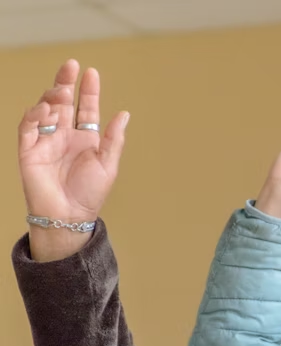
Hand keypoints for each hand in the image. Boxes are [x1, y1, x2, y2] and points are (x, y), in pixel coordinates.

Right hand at [18, 60, 128, 260]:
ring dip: (52, 97)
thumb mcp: (108, 164)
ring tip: (62, 90)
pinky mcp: (29, 150)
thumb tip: (124, 114)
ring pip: (45, 110)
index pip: (85, 109)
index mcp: (85, 139)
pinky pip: (28, 127)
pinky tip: (46, 108)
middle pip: (63, 103)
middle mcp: (64, 136)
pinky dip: (35, 115)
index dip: (88, 91)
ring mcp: (46, 141)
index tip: (91, 72)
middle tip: (71, 66)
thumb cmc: (90, 193)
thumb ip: (114, 139)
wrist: (69, 216)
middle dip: (65, 83)